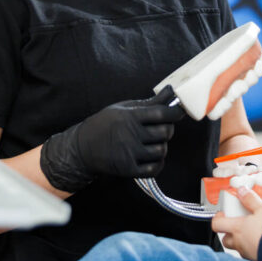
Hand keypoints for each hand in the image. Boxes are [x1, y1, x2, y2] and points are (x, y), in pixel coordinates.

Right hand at [40, 86, 185, 192]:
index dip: (175, 113)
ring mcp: (129, 153)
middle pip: (165, 132)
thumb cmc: (105, 124)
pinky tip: (151, 156)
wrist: (83, 148)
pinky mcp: (128, 169)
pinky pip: (154, 168)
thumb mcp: (124, 108)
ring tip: (152, 142)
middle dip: (167, 129)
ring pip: (162, 150)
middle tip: (160, 128)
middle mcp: (130, 135)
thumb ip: (149, 103)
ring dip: (161, 146)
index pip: (161, 114)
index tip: (178, 112)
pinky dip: (157, 162)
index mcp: (129, 117)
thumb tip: (170, 91)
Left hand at [211, 187, 261, 260]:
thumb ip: (251, 199)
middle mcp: (239, 242)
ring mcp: (246, 253)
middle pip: (225, 238)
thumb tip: (241, 190)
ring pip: (237, 247)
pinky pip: (248, 254)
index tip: (224, 213)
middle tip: (238, 223)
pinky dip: (251, 247)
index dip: (218, 218)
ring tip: (252, 232)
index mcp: (237, 228)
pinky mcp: (255, 260)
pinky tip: (260, 241)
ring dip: (240, 240)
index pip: (217, 224)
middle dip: (228, 231)